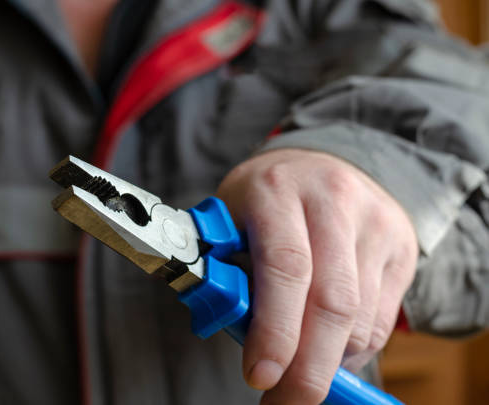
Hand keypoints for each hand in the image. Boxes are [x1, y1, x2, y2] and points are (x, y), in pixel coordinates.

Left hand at [216, 149, 417, 403]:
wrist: (320, 163)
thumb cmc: (264, 200)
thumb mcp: (231, 221)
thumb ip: (228, 272)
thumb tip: (237, 337)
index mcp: (277, 190)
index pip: (285, 267)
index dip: (274, 330)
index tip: (260, 375)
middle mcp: (333, 200)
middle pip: (332, 301)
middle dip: (308, 366)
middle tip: (287, 400)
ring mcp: (374, 221)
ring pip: (359, 318)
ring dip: (329, 359)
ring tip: (301, 368)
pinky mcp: (400, 245)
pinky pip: (382, 318)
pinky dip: (353, 348)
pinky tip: (329, 347)